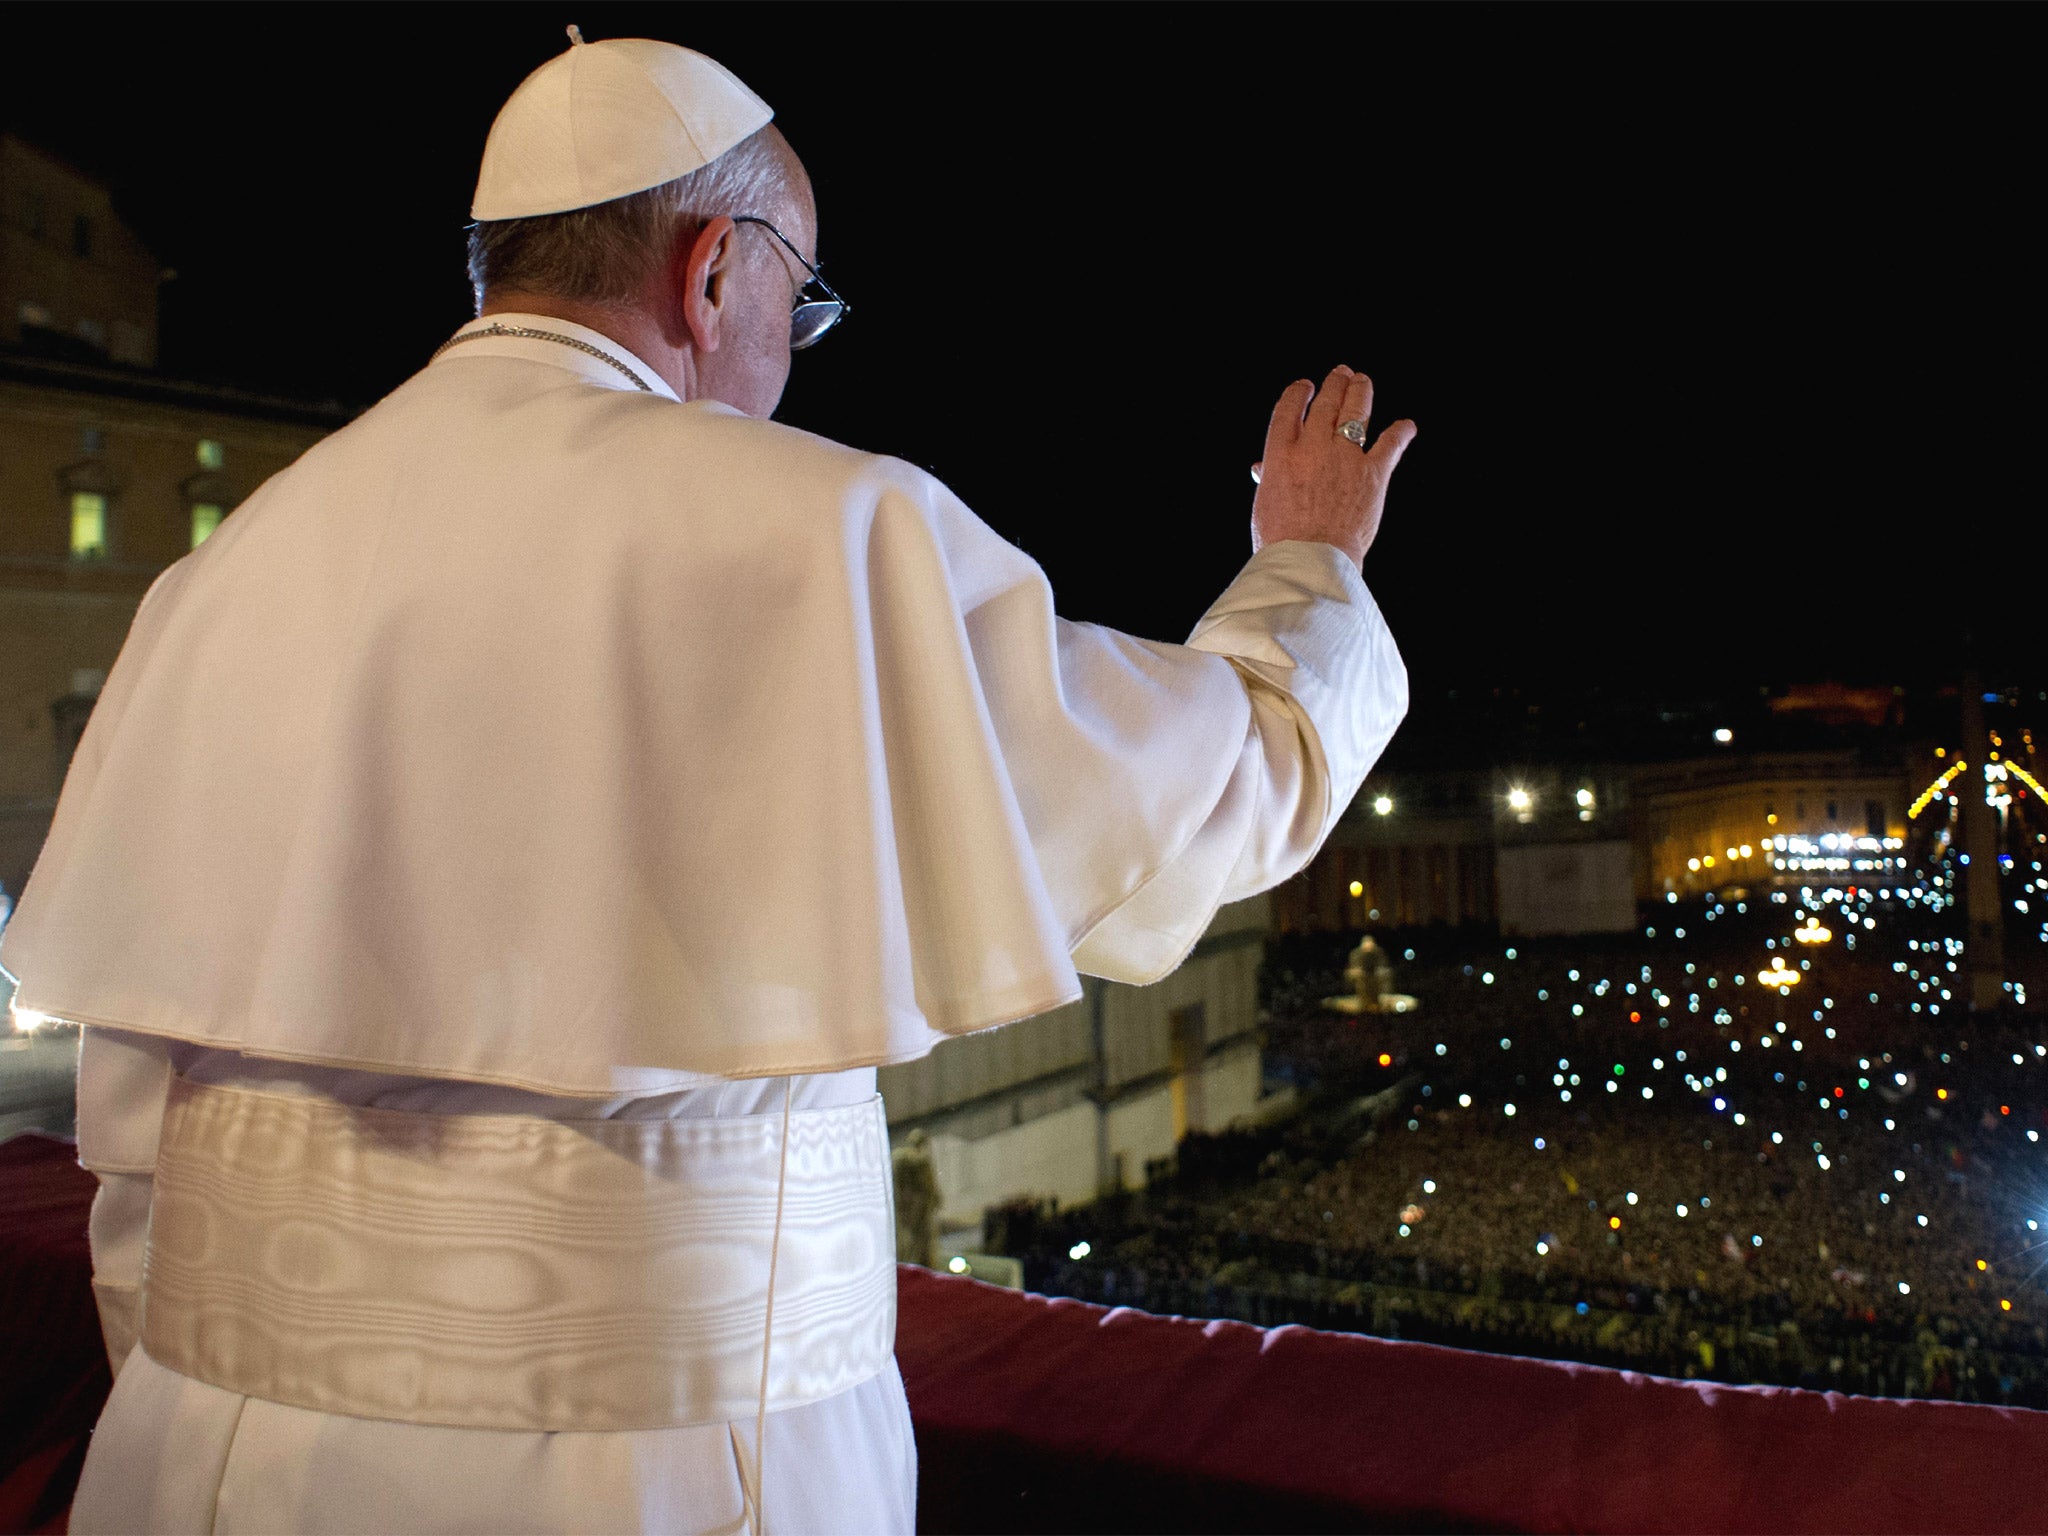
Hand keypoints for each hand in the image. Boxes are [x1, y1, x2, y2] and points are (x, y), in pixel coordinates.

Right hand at [1248, 366, 1415, 568]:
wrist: (1311, 560)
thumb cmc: (1281, 540)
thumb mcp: (1265, 505)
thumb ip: (1268, 479)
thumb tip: (1261, 467)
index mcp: (1281, 455)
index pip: (1289, 409)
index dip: (1298, 393)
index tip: (1304, 387)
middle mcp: (1313, 449)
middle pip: (1326, 404)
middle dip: (1334, 384)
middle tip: (1341, 374)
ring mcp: (1345, 458)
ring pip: (1355, 412)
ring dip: (1360, 392)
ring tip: (1361, 381)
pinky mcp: (1373, 474)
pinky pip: (1390, 444)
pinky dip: (1401, 433)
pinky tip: (1407, 426)